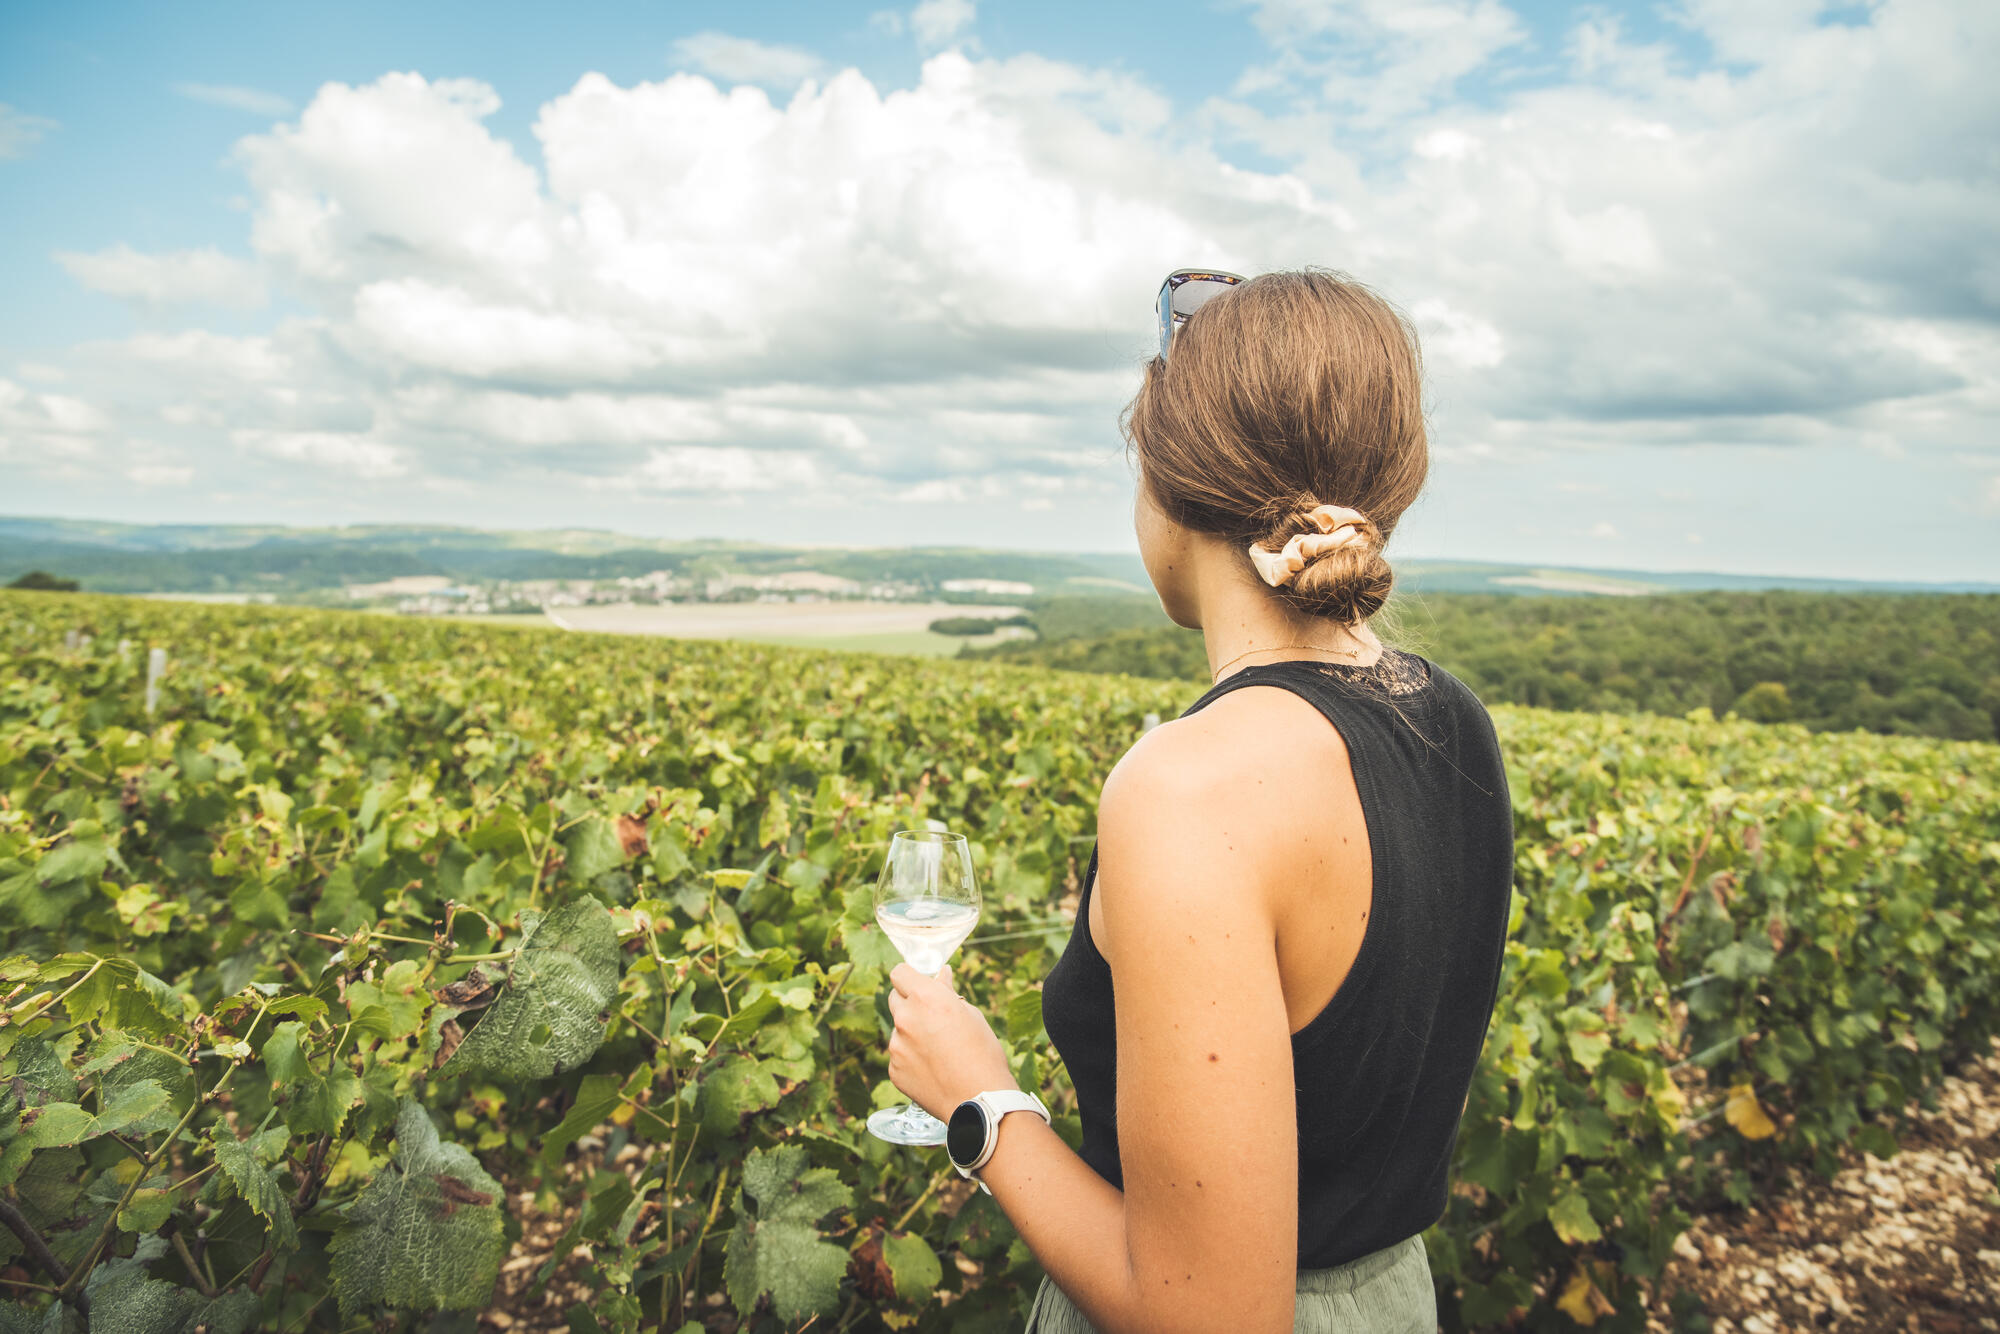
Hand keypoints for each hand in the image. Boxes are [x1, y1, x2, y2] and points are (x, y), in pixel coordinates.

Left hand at [886, 963, 1018, 1120]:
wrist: (979, 1100)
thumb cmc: (983, 1054)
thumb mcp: (971, 1015)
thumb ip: (947, 993)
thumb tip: (941, 975)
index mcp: (926, 997)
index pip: (899, 973)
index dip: (909, 977)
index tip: (918, 984)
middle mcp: (905, 1018)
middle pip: (894, 998)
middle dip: (910, 1002)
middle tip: (932, 1017)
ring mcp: (896, 1045)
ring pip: (899, 1029)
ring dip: (912, 1032)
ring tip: (940, 1050)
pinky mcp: (894, 1069)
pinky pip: (899, 1055)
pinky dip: (911, 1057)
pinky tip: (934, 1068)